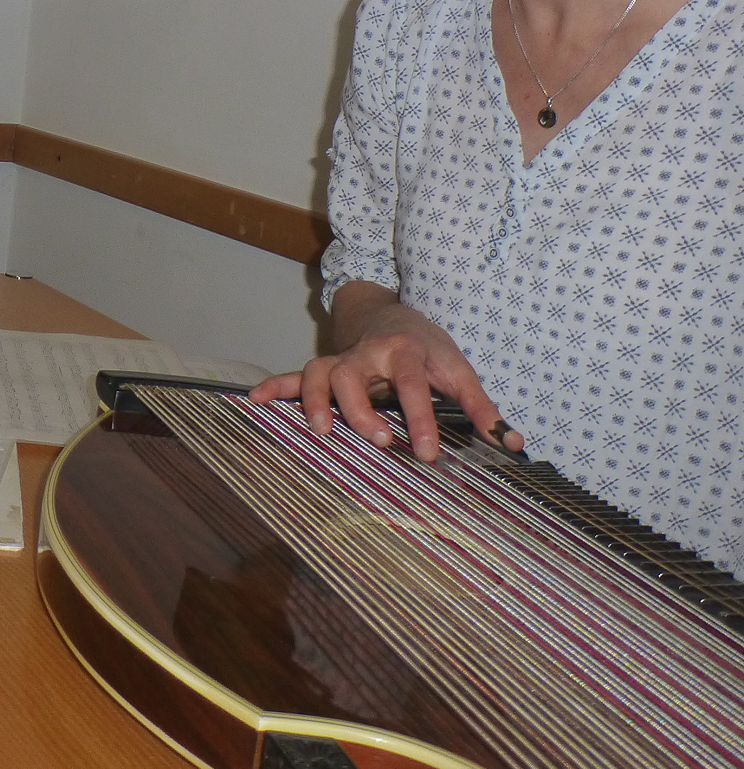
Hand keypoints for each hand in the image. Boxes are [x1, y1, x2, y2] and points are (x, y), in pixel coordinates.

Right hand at [251, 286, 521, 462]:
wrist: (393, 315)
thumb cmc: (429, 349)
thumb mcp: (460, 370)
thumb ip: (482, 408)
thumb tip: (512, 443)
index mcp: (406, 352)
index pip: (412, 383)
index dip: (420, 418)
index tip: (427, 453)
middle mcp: (368, 354)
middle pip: (353, 374)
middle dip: (361, 408)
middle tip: (377, 440)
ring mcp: (343, 361)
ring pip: (320, 372)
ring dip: (317, 401)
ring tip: (322, 432)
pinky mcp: (326, 369)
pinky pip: (295, 377)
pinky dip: (275, 387)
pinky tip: (256, 401)